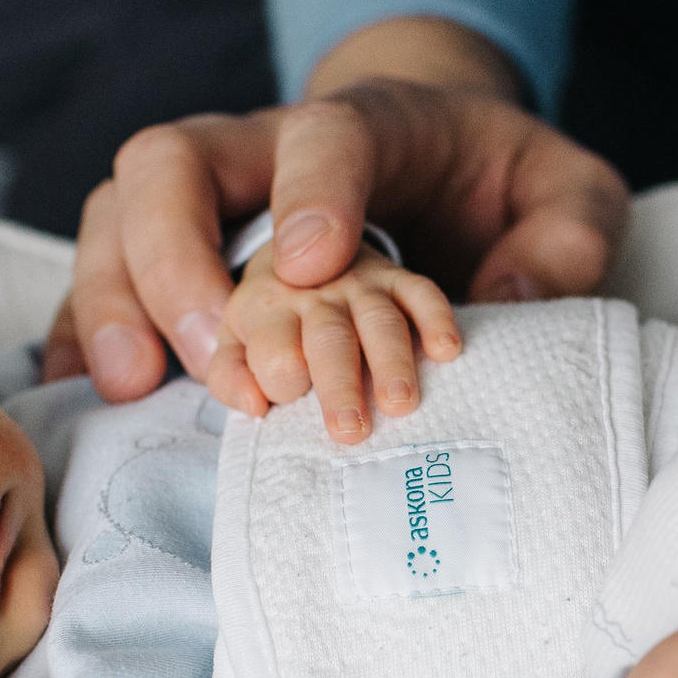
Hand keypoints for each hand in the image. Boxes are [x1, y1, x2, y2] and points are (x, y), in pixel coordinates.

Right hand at [41, 16, 628, 400]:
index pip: (322, 139)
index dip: (310, 195)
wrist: (437, 164)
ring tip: (137, 386)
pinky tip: (85, 397)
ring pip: (117, 215)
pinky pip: (108, 280)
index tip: (313, 268)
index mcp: (365, 128)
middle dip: (175, 255)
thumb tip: (512, 301)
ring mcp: (210, 205)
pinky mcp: (183, 260)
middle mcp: (264, 154)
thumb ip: (569, 235)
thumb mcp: (571, 193)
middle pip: (174, 163)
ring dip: (116, 300)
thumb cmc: (497, 179)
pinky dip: (85, 334)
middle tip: (217, 353)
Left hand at [209, 242, 462, 441]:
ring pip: (378, 321)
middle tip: (350, 430)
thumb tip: (252, 405)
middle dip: (338, 384)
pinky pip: (421, 292)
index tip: (294, 406)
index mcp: (263, 310)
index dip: (283, 384)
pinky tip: (446, 351)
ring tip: (400, 403)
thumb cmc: (268, 320)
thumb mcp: (235, 341)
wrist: (300, 247)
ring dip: (390, 361)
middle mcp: (312, 293)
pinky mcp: (397, 277)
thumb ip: (231, 374)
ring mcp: (359, 284)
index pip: (274, 354)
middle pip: (328, 340)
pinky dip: (435, 319)